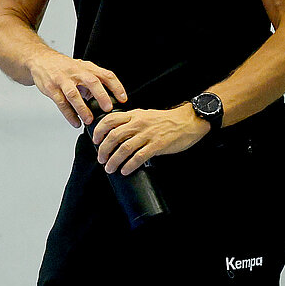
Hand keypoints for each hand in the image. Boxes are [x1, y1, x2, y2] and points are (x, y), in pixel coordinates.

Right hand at [27, 53, 128, 128]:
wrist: (41, 60)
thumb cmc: (63, 67)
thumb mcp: (81, 70)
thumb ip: (93, 83)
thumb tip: (107, 100)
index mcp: (87, 68)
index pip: (106, 75)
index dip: (116, 86)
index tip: (123, 99)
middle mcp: (76, 72)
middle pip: (91, 82)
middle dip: (101, 96)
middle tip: (107, 109)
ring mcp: (63, 80)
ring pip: (74, 94)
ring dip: (82, 108)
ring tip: (89, 120)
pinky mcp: (52, 88)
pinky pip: (61, 103)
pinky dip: (69, 114)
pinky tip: (76, 122)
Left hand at [91, 105, 209, 174]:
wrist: (189, 121)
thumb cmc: (168, 120)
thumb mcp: (146, 115)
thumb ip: (132, 122)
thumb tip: (117, 134)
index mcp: (134, 115)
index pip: (110, 119)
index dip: (99, 131)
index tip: (95, 140)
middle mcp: (139, 123)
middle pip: (113, 136)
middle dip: (103, 150)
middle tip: (101, 159)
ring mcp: (148, 134)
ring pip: (124, 148)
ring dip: (114, 161)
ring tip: (110, 168)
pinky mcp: (157, 145)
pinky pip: (139, 157)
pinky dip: (129, 165)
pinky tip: (125, 171)